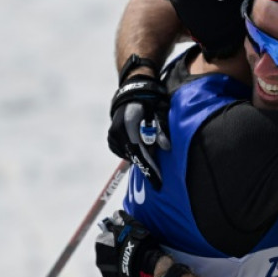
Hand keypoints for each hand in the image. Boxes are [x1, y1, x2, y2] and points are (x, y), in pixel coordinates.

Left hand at [95, 210, 168, 276]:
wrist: (148, 269)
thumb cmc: (140, 245)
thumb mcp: (132, 226)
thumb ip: (122, 219)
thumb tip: (116, 214)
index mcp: (102, 243)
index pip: (103, 238)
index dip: (113, 237)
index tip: (122, 238)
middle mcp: (100, 259)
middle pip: (105, 252)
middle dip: (114, 251)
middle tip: (128, 249)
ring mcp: (106, 274)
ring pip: (110, 265)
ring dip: (117, 262)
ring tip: (132, 260)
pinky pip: (117, 276)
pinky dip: (122, 273)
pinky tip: (133, 270)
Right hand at [108, 74, 170, 189]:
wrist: (132, 94)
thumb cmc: (149, 104)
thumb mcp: (158, 114)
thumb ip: (161, 131)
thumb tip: (167, 148)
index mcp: (129, 125)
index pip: (140, 152)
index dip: (150, 168)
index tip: (158, 182)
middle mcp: (118, 131)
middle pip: (133, 156)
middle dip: (147, 163)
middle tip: (157, 166)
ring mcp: (112, 135)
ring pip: (128, 155)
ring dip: (139, 155)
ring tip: (147, 144)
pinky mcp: (111, 138)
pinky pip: (122, 152)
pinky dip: (131, 151)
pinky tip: (139, 142)